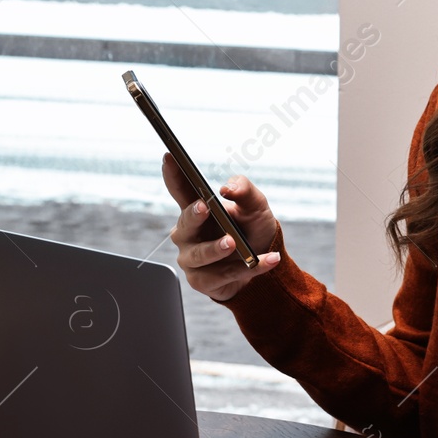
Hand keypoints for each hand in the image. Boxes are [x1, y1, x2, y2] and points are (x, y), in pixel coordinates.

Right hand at [161, 153, 280, 301]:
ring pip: (201, 255)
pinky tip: (267, 260)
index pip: (181, 190)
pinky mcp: (202, 281)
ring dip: (217, 248)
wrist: (262, 263)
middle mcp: (189, 234)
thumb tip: (228, 188)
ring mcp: (192, 259)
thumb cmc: (251, 229)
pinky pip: (223, 275)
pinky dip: (248, 268)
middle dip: (194, 216)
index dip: (173, 174)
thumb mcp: (256, 207)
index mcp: (197, 210)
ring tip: (234, 243)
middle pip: (185, 225)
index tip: (169, 156)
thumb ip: (245, 190)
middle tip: (205, 207)